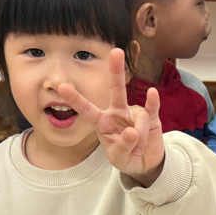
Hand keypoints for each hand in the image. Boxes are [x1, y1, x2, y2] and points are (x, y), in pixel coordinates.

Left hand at [59, 48, 164, 186]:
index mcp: (102, 122)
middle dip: (116, 71)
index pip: (87, 109)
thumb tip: (132, 131)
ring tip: (138, 149)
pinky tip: (152, 93)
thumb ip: (123, 146)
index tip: (62, 87)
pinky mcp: (151, 117)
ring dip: (139, 138)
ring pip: (137, 119)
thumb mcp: (119, 159)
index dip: (76, 99)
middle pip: (117, 89)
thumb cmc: (126, 157)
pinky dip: (152, 102)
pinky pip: (151, 108)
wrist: (145, 163)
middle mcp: (117, 112)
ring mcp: (134, 113)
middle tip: (116, 51)